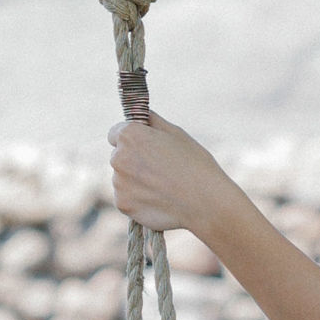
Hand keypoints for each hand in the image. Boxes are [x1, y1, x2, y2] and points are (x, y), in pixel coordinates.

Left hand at [109, 112, 233, 243]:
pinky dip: (137, 199)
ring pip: (122, 179)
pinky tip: (158, 198)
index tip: (144, 146)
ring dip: (135, 181)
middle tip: (159, 168)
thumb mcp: (175, 133)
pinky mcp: (123, 204)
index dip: (131, 139)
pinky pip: (126, 197)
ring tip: (162, 186)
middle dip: (133, 160)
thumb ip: (152, 121)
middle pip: (119, 157)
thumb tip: (141, 115)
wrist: (204, 201)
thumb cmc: (193, 163)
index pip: (115, 133)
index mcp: (130, 136)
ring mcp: (119, 183)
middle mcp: (118, 158)